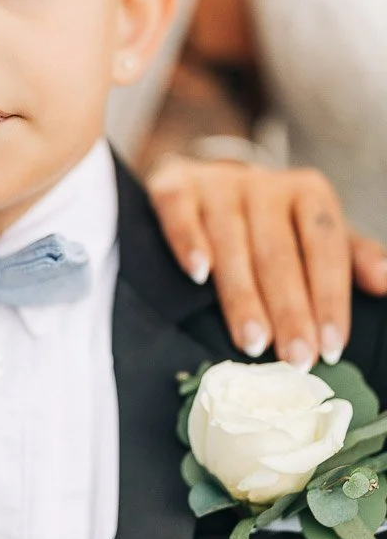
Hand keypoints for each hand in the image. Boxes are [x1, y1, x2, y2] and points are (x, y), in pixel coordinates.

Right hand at [146, 156, 386, 368]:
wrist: (204, 179)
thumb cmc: (269, 221)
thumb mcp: (314, 233)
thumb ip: (352, 257)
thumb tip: (386, 282)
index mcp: (307, 193)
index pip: (324, 247)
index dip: (329, 298)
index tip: (331, 347)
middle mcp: (263, 184)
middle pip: (279, 251)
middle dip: (289, 309)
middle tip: (295, 359)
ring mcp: (216, 184)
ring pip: (231, 241)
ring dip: (242, 294)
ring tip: (252, 343)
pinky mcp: (173, 186)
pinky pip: (180, 213)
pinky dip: (188, 241)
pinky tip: (197, 274)